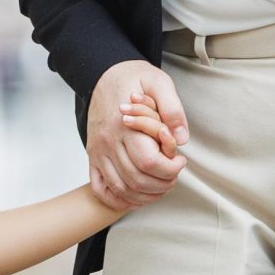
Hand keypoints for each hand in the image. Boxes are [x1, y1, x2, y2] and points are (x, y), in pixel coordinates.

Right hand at [87, 59, 188, 210]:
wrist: (102, 74)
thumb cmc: (133, 79)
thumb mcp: (159, 82)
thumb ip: (172, 109)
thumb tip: (181, 138)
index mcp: (125, 125)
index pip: (149, 162)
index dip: (170, 169)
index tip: (180, 161)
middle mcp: (108, 142)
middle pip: (137, 180)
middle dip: (162, 184)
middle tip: (174, 173)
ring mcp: (98, 152)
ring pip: (121, 188)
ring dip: (145, 195)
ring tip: (161, 185)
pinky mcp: (93, 157)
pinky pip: (100, 188)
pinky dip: (117, 200)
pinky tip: (135, 198)